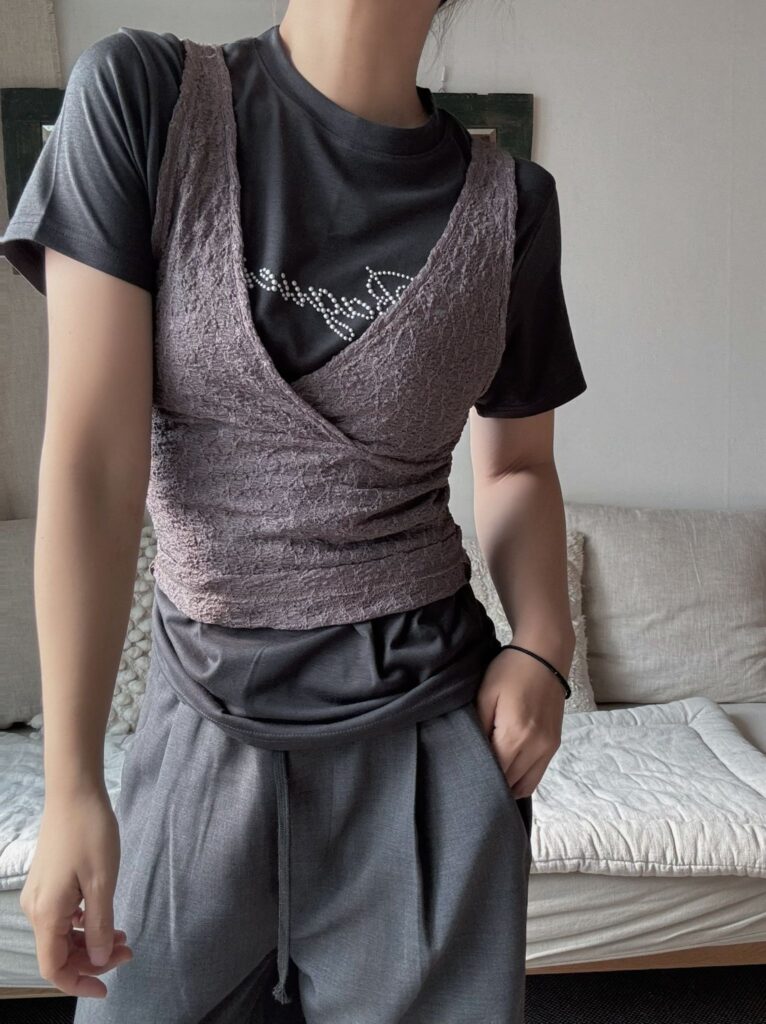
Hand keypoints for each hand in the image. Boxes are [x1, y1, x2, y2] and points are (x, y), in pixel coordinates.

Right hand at [19, 785, 132, 997]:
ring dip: (90, 941)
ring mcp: (41, 894)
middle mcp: (37, 908)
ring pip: (62, 935)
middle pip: (59, 953)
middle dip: (93, 960)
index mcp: (47, 913)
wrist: (74, 792)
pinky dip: (84, 923)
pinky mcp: (49, 881)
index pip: (55, 968)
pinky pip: (62, 916)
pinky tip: (105, 915)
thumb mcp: (102, 882)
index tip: (108, 987)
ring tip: (122, 934)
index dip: (80, 983)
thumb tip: (97, 960)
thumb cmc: (90, 833)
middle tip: (128, 949)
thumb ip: (99, 925)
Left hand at [474, 645, 565, 797]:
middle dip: (492, 782)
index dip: (479, 775)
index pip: (495, 772)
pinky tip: (507, 769)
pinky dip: (521, 778)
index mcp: (515, 734)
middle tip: (474, 774)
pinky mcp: (554, 744)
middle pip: (510, 782)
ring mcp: (548, 748)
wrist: (545, 655)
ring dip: (508, 784)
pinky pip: (537, 775)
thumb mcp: (485, 695)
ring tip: (491, 774)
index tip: (465, 772)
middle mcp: (536, 747)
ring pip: (526, 785)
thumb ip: (478, 727)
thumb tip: (472, 753)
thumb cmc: (510, 671)